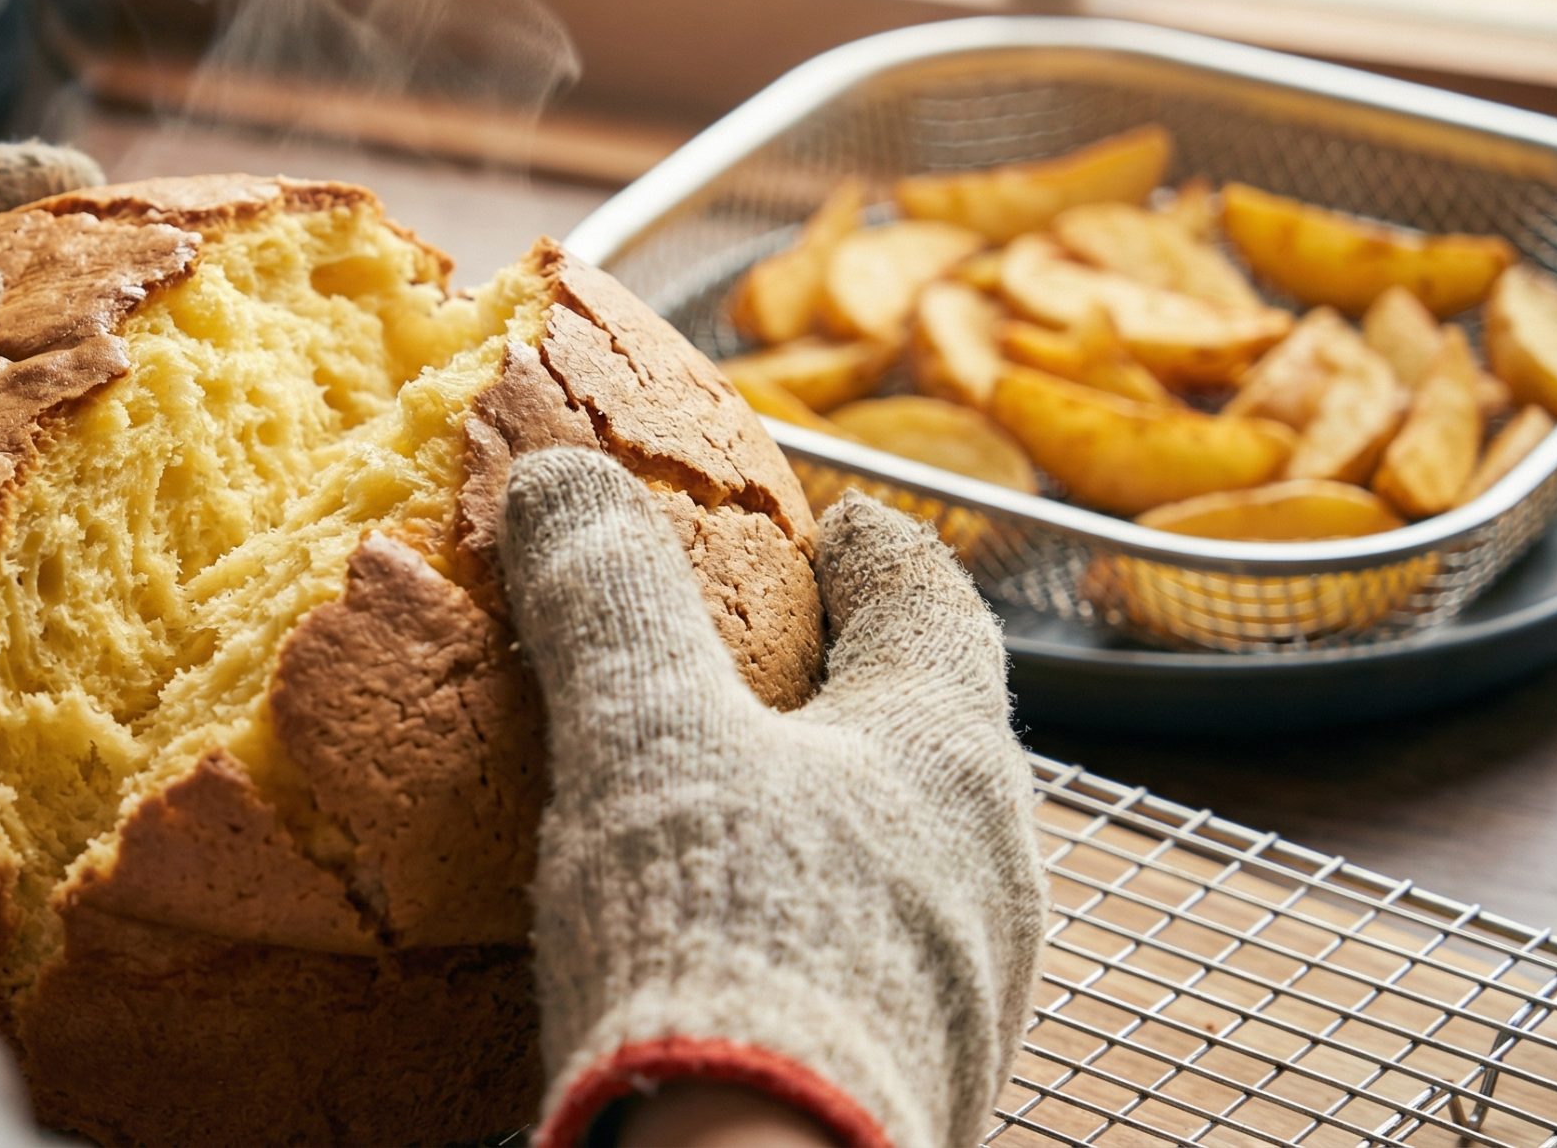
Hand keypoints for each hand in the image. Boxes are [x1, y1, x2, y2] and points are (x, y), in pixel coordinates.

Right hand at [499, 449, 1045, 1147]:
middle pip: (935, 737)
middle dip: (856, 691)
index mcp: (946, 751)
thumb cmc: (722, 938)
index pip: (934, 605)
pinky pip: (879, 963)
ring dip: (840, 815)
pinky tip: (741, 951)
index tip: (838, 527)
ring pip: (916, 859)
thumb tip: (563, 478)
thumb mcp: (643, 736)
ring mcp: (971, 986)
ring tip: (742, 809)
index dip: (878, 553)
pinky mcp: (926, 1078)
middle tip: (774, 662)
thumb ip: (606, 599)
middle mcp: (993, 865)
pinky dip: (818, 922)